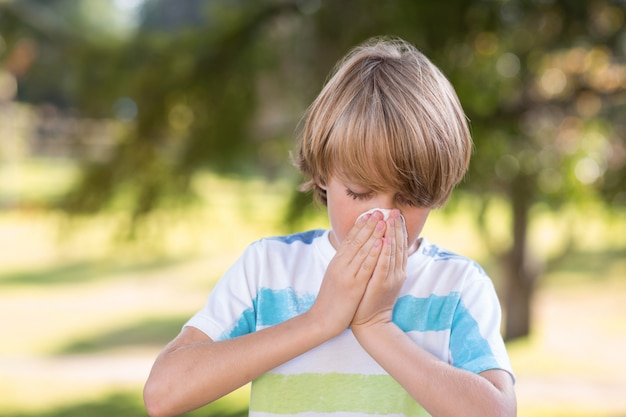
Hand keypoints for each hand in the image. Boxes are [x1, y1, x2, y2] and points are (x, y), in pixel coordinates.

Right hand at [307, 211, 385, 336]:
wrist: (322, 319)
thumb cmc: (331, 300)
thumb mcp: (336, 277)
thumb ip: (344, 265)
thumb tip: (353, 253)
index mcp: (337, 262)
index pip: (349, 239)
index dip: (361, 225)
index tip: (370, 213)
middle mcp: (340, 264)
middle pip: (356, 240)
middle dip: (369, 224)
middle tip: (380, 210)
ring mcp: (346, 274)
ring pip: (362, 249)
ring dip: (373, 233)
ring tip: (383, 219)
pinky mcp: (353, 285)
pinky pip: (365, 266)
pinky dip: (373, 253)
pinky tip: (381, 242)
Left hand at [351, 209, 406, 329]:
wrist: (370, 323)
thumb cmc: (371, 299)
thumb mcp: (379, 277)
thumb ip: (382, 262)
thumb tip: (380, 245)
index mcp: (396, 269)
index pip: (399, 244)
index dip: (398, 228)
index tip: (395, 213)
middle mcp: (396, 272)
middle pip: (398, 245)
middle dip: (396, 227)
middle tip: (395, 210)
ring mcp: (390, 278)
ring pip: (393, 252)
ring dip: (392, 234)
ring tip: (390, 218)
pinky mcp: (381, 285)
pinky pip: (384, 265)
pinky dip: (385, 252)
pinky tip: (385, 239)